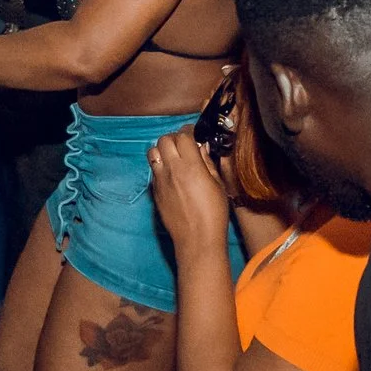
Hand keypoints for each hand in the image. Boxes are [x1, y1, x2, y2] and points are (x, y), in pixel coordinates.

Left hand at [145, 130, 232, 260]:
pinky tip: (171, 174)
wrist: (197, 238)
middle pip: (164, 139)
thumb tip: (201, 147)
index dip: (189, 132)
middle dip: (174, 138)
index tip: (194, 135)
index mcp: (191, 166)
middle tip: (184, 145)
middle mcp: (172, 170)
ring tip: (174, 157)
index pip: (182, 135)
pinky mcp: (154, 192)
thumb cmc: (213, 213)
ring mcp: (160, 181)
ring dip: (163, 150)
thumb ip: (207, 162)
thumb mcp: (217, 184)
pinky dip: (160, 166)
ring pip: (153, 152)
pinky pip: (153, 170)